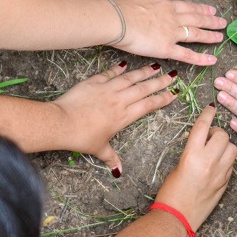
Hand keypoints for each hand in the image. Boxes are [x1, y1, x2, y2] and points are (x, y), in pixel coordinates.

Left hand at [52, 61, 176, 172]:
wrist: (62, 123)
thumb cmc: (81, 138)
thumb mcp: (99, 149)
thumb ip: (111, 158)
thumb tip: (118, 172)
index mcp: (123, 116)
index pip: (148, 105)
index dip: (163, 99)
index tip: (174, 93)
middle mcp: (119, 100)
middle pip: (144, 89)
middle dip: (160, 82)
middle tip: (173, 75)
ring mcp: (107, 89)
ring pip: (130, 78)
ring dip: (144, 72)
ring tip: (156, 66)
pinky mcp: (94, 82)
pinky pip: (109, 73)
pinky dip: (118, 68)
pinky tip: (124, 64)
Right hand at [111, 0, 225, 64]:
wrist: (115, 20)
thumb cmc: (120, 7)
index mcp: (165, 5)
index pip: (188, 6)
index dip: (200, 8)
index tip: (211, 9)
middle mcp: (172, 17)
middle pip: (197, 19)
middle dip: (211, 21)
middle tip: (222, 22)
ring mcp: (171, 33)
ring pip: (196, 34)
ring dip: (210, 36)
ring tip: (220, 37)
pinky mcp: (166, 48)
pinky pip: (187, 55)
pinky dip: (201, 58)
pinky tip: (212, 60)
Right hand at [154, 105, 236, 228]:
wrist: (176, 219)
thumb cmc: (170, 194)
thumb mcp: (178, 166)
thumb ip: (192, 152)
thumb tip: (202, 143)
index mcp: (191, 155)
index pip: (203, 126)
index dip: (207, 114)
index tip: (211, 108)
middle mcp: (208, 162)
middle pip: (222, 135)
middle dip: (216, 132)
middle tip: (208, 137)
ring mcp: (220, 174)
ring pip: (232, 148)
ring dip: (225, 145)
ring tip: (215, 150)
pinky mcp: (225, 184)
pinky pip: (232, 164)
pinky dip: (227, 160)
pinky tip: (218, 164)